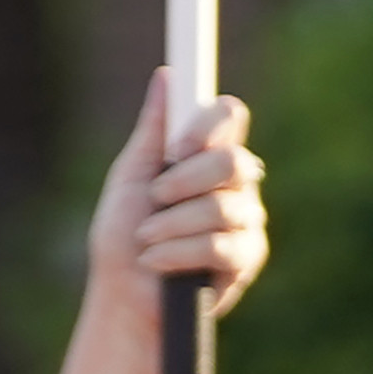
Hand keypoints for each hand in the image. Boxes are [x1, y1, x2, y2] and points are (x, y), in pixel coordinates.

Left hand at [87, 70, 265, 334]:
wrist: (124, 298)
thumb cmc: (123, 240)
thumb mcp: (132, 177)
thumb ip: (154, 130)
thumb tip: (167, 75)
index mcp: (208, 156)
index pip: (230, 115)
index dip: (207, 125)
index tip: (174, 148)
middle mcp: (236, 183)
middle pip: (233, 159)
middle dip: (184, 181)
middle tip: (155, 199)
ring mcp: (246, 220)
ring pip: (222, 205)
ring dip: (171, 225)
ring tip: (146, 240)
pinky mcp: (249, 258)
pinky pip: (220, 244)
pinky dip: (179, 252)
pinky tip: (157, 262)